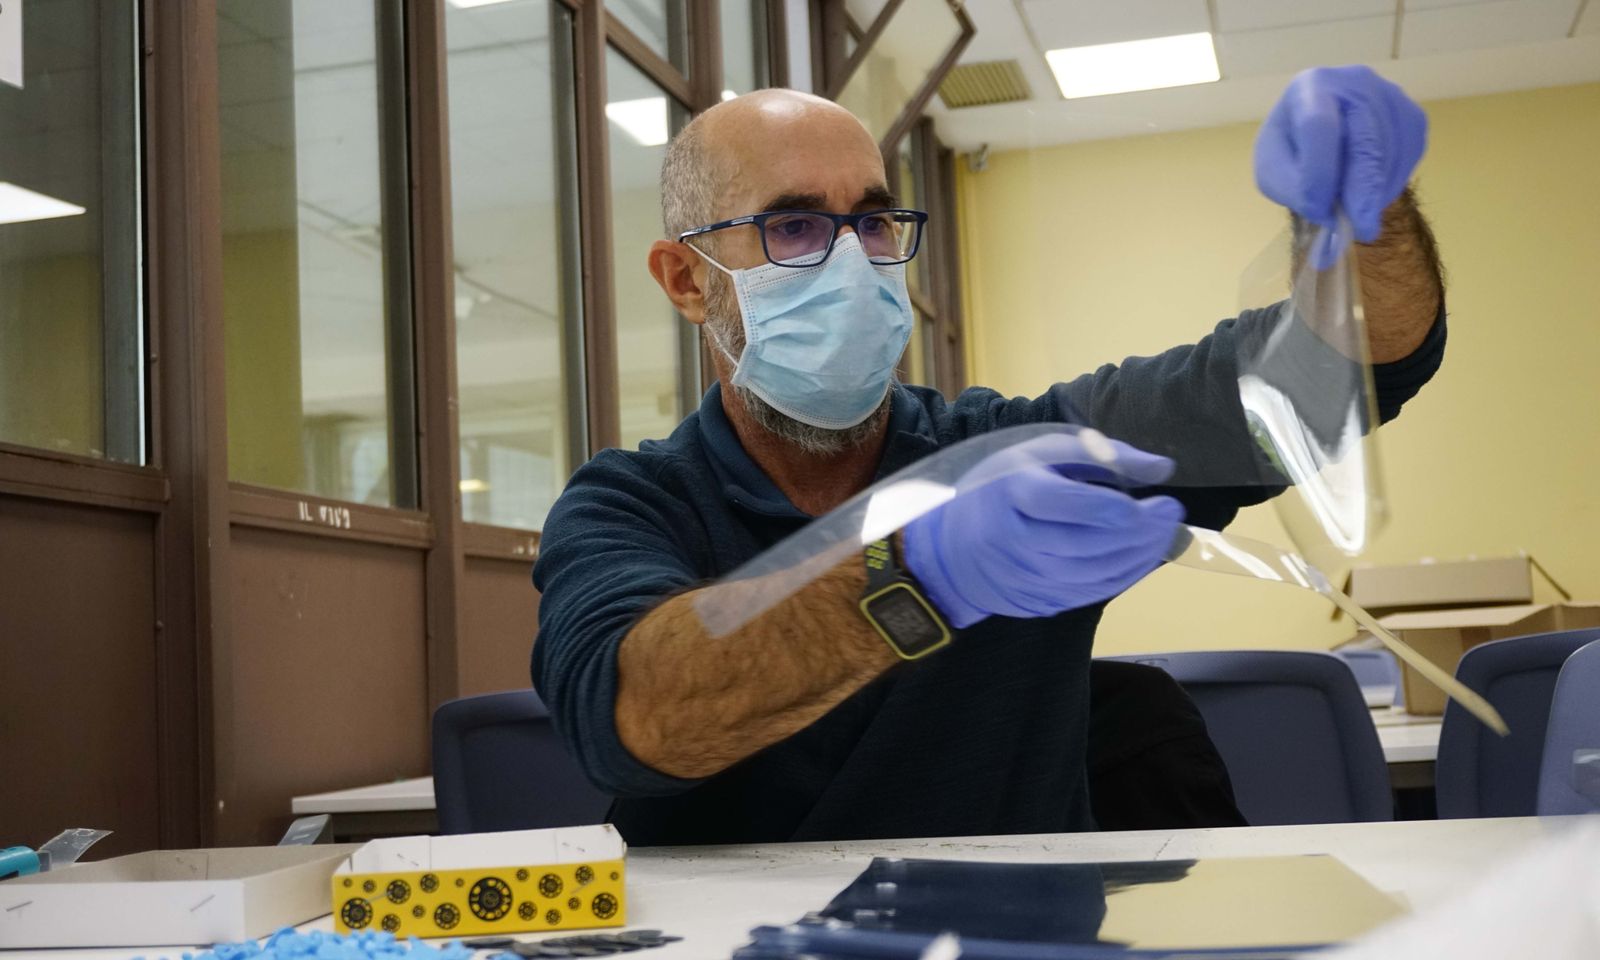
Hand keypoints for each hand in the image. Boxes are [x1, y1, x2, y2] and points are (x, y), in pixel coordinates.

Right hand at [902, 434, 1185, 627]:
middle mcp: (1016, 539)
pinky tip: (1141, 558)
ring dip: (1140, 558)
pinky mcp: (1035, 600)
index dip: (1124, 509)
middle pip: (1090, 544)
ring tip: (1164, 536)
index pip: (1073, 505)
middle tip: (1172, 516)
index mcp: (1014, 491)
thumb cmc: (1003, 485)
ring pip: (1095, 575)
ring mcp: (1024, 576)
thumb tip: (1163, 469)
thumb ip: (1103, 455)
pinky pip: (1090, 594)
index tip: (1164, 499)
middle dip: (1142, 534)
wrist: (949, 546)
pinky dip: (1124, 577)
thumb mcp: (1043, 452)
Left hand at [1255, 66, 1426, 244]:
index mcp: (1310, 87)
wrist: (1321, 131)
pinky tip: (1370, 196)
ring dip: (1375, 192)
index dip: (1320, 172)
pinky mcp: (1412, 116)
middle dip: (1362, 189)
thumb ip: (1294, 190)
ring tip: (1355, 214)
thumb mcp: (1274, 170)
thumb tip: (1330, 215)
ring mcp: (1390, 96)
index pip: (1318, 126)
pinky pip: (1408, 155)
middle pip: (1365, 137)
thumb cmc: (1292, 149)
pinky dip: (1390, 185)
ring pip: (1391, 150)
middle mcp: (1355, 81)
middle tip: (1361, 228)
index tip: (1320, 211)